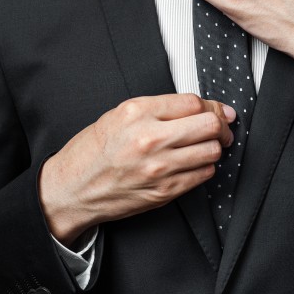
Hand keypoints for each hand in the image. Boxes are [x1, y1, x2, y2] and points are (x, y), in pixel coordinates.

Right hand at [39, 93, 234, 245]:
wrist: (72, 189)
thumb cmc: (93, 151)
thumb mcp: (120, 115)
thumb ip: (160, 109)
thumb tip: (203, 107)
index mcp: (137, 112)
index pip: (194, 103)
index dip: (211, 106)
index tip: (216, 111)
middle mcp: (150, 138)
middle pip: (209, 125)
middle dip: (221, 125)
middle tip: (221, 128)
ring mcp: (159, 167)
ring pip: (212, 151)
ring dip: (214, 148)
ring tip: (205, 146)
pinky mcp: (164, 191)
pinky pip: (203, 175)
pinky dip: (204, 167)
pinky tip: (193, 164)